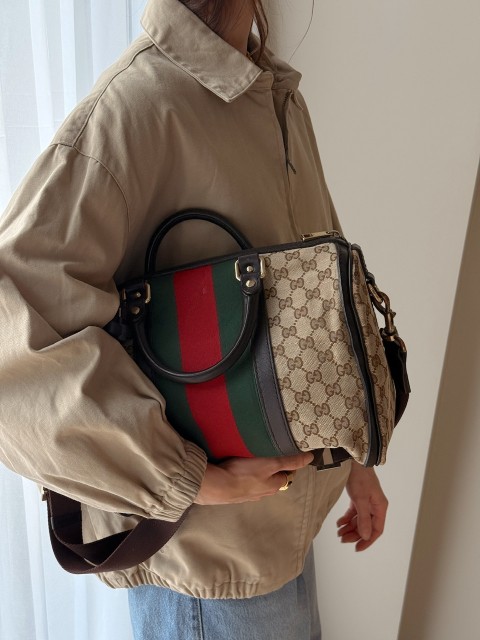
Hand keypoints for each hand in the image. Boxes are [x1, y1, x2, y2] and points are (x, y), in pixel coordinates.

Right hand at [193, 452, 313, 504]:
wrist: (216, 487)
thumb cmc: (244, 474)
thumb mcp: (270, 463)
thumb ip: (289, 461)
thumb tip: (309, 457)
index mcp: (273, 485)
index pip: (287, 474)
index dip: (288, 463)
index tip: (285, 452)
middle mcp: (263, 493)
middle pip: (272, 479)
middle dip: (272, 468)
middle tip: (268, 454)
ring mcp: (248, 494)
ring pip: (258, 481)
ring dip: (257, 473)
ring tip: (252, 460)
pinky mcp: (234, 492)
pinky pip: (244, 482)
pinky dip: (244, 476)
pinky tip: (238, 470)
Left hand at [336, 462, 387, 550]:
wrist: (354, 460)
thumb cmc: (360, 477)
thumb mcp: (361, 499)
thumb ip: (363, 518)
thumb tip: (365, 536)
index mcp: (380, 507)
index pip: (376, 530)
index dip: (368, 540)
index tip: (357, 548)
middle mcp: (374, 506)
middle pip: (366, 526)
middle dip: (355, 534)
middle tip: (342, 539)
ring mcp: (366, 502)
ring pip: (359, 520)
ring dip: (350, 527)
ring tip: (339, 532)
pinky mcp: (359, 497)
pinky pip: (354, 512)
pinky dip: (347, 518)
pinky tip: (339, 523)